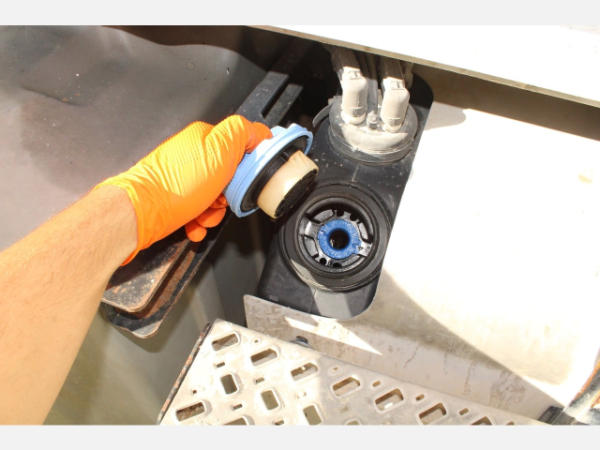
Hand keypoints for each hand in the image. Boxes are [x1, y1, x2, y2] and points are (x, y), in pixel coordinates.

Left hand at [96, 115, 271, 263]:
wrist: (142, 213)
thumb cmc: (176, 186)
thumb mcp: (220, 150)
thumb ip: (242, 133)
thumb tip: (259, 130)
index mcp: (205, 137)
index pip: (240, 146)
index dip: (247, 166)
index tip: (245, 178)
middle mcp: (192, 155)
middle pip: (228, 176)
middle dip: (229, 196)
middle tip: (221, 201)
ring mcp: (182, 177)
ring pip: (213, 197)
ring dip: (213, 213)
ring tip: (204, 216)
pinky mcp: (174, 198)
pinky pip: (197, 210)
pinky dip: (199, 221)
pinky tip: (194, 224)